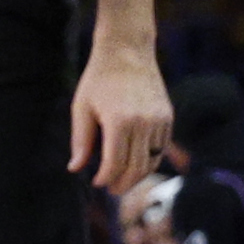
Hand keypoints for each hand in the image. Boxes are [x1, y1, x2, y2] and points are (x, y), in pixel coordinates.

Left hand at [72, 42, 170, 192]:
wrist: (127, 52)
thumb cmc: (98, 79)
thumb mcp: (81, 108)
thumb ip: (80, 141)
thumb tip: (75, 168)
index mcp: (119, 122)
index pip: (115, 163)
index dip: (105, 178)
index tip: (96, 183)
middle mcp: (144, 123)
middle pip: (136, 167)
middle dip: (123, 183)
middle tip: (111, 190)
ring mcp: (160, 120)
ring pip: (152, 160)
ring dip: (139, 175)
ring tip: (123, 181)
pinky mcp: (168, 117)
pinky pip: (161, 147)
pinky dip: (150, 160)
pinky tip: (137, 164)